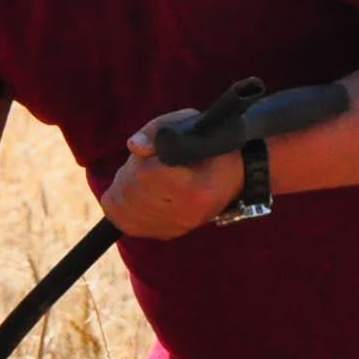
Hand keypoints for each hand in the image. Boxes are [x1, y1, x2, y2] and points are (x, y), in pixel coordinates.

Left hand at [100, 112, 245, 238]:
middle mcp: (187, 214)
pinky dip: (124, 206)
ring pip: (126, 208)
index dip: (144, 160)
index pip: (149, 174)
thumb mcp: (188, 124)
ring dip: (126, 188)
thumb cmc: (207, 144)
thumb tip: (135, 147)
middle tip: (145, 164)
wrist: (234, 175)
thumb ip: (157, 131)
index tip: (152, 154)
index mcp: (198, 188)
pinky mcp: (166, 233)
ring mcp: (177, 227)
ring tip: (144, 176)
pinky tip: (138, 193)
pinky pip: (128, 223)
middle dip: (131, 173)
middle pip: (133, 191)